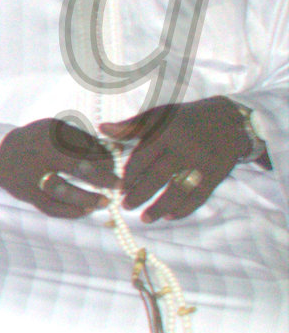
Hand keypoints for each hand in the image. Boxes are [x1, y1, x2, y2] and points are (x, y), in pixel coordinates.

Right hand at [0, 116, 119, 217]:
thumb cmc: (33, 140)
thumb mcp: (53, 129)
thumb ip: (80, 138)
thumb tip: (112, 149)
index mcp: (50, 135)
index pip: (86, 146)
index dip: (106, 155)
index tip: (118, 162)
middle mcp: (41, 155)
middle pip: (78, 167)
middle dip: (103, 177)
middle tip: (119, 184)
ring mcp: (32, 176)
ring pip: (64, 190)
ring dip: (88, 197)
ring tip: (105, 201)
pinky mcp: (27, 194)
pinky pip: (50, 207)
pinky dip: (70, 211)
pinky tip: (86, 211)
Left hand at [101, 99, 259, 222]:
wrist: (230, 121)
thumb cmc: (186, 119)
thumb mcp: (159, 115)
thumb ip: (131, 126)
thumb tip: (102, 129)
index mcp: (166, 132)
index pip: (143, 157)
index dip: (129, 174)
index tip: (117, 187)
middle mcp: (184, 149)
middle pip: (159, 175)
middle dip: (140, 193)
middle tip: (125, 206)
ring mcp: (202, 164)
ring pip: (178, 189)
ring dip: (160, 206)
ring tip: (144, 218)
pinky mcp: (216, 175)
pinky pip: (199, 196)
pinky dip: (185, 208)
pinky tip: (170, 216)